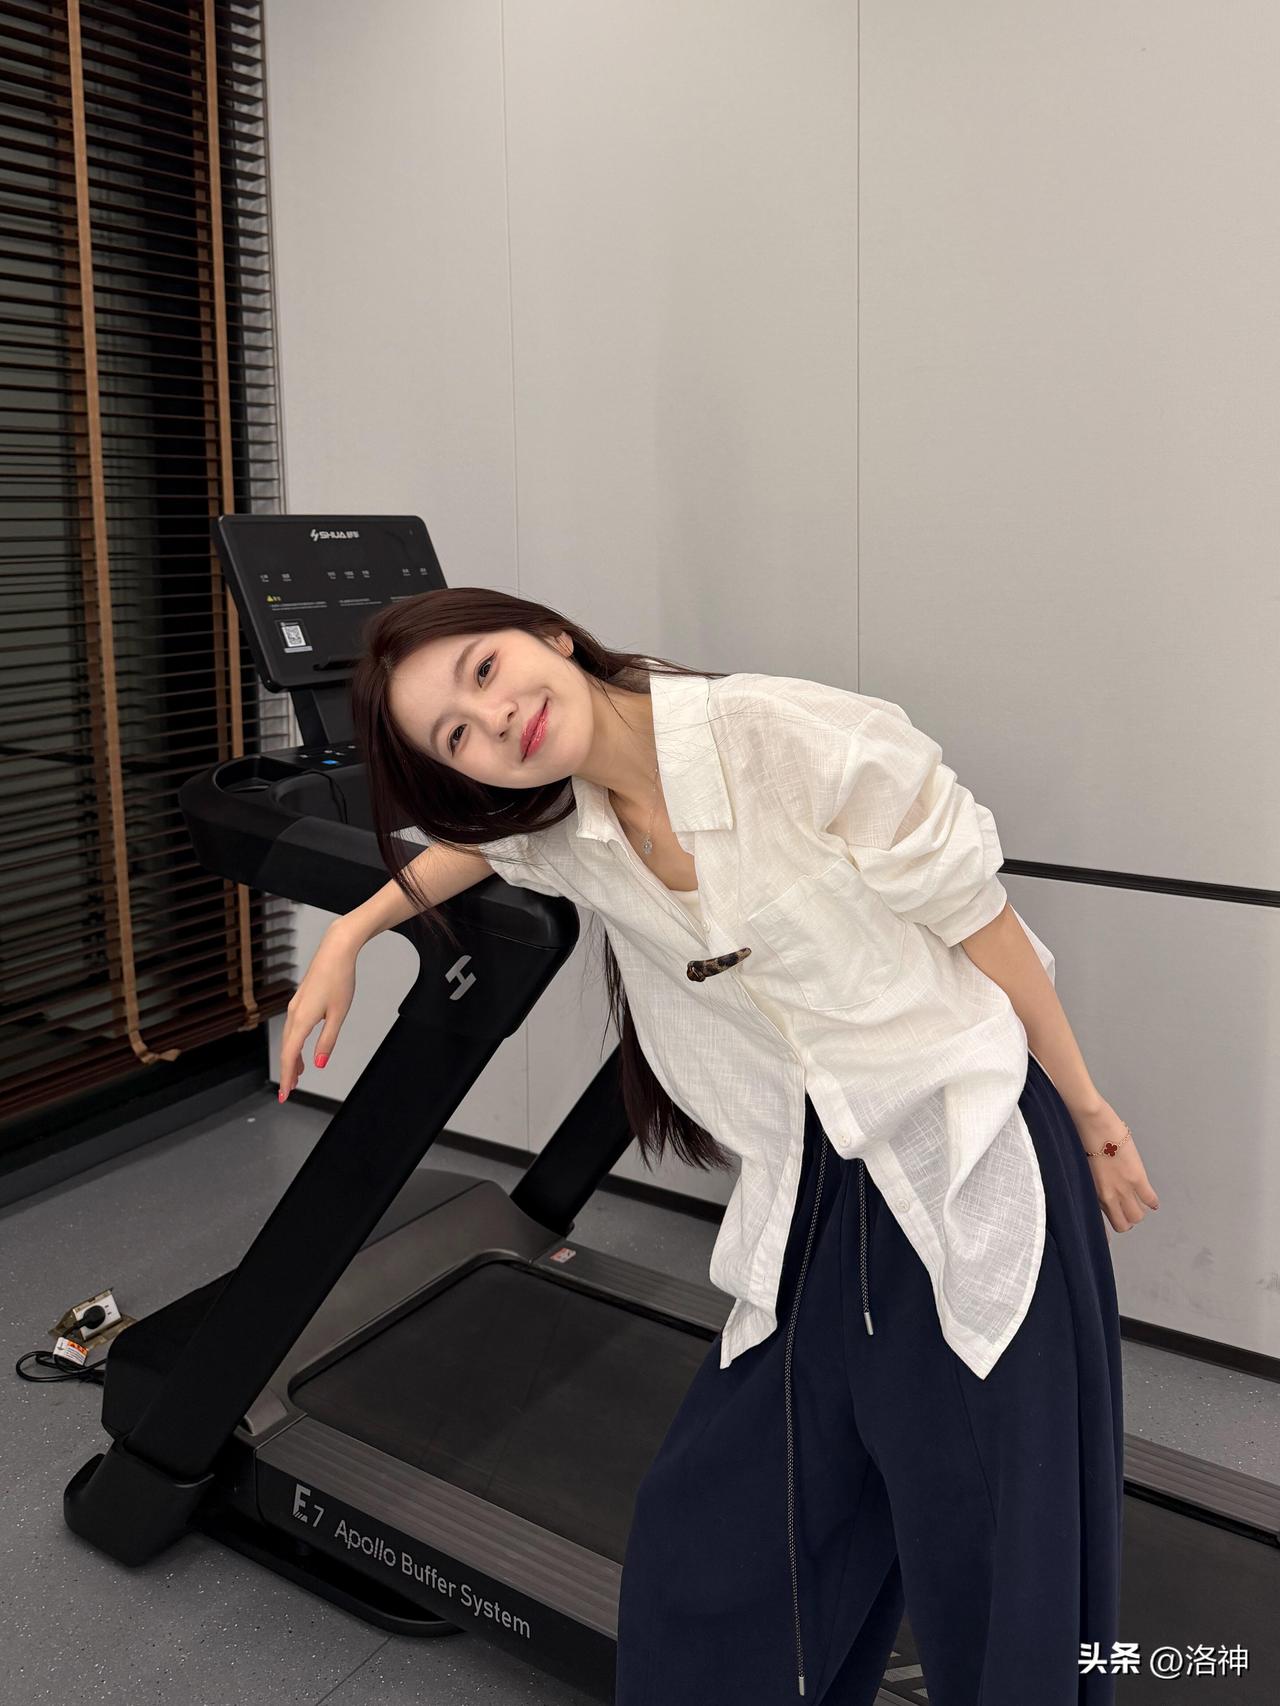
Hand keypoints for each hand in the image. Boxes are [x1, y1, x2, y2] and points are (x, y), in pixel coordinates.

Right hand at [278, 922, 359, 1101]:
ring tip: (298, 1075)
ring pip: (289, 1038)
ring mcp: (295, 1006)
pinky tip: (303, 1049)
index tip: (285, 1094)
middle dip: (288, 1072)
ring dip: (292, 1058)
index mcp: (302, 1019)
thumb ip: (328, 1040)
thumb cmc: (340, 979)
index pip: (290, 1055)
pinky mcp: (300, 1001)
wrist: (336, 951)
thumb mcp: (339, 1014)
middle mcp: (294, 1013)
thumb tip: (319, 1063)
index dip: (287, 1077)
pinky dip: (295, 1044)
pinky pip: (293, 1028)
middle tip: (289, 1091)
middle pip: (286, 1049)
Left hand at [1074, 1100, 1159, 1232]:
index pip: (1100, 1223)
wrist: (1091, 1124)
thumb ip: (1090, 1181)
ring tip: (1139, 1203)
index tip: (1107, 1235)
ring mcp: (1123, 1189)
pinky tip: (1152, 1201)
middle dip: (1126, 1220)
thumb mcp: (1081, 1167)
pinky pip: (1150, 1199)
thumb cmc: (1080, 1140)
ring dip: (1140, 1211)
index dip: (1106, 1232)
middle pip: (1123, 1224)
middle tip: (1127, 1211)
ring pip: (1138, 1216)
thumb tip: (1095, 1183)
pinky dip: (1152, 1202)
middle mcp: (1106, 1196)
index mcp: (1090, 1193)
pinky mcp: (1137, 1178)